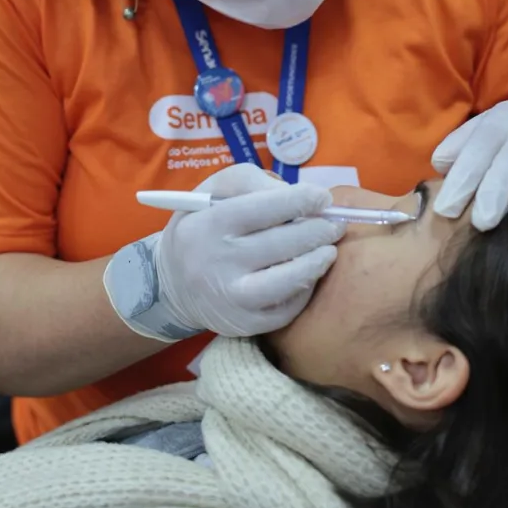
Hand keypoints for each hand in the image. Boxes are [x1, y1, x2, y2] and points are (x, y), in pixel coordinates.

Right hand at [103, 164, 344, 340]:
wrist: (172, 285)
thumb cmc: (202, 226)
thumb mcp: (212, 192)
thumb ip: (250, 183)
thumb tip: (296, 195)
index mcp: (208, 224)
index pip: (262, 208)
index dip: (300, 201)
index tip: (324, 197)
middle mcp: (218, 263)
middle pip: (282, 243)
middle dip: (318, 230)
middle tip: (335, 223)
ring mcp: (232, 298)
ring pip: (290, 280)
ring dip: (318, 261)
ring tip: (329, 249)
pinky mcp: (245, 324)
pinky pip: (287, 307)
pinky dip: (305, 288)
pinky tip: (308, 273)